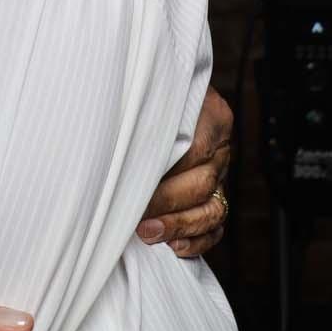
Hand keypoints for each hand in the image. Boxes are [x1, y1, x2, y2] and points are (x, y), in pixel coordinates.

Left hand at [136, 85, 232, 256]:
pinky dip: (196, 240)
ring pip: (212, 210)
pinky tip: (173, 245)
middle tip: (134, 215)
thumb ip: (142, 118)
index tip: (132, 190)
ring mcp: (220, 174)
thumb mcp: (146, 93)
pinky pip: (214, 226)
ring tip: (148, 233)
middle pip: (202, 184)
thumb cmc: (144, 90)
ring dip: (179, 226)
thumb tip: (111, 152)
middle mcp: (220, 147)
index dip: (165, 177)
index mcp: (212, 116)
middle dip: (166, 205)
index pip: (195, 152)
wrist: (157, 85)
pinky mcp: (215, 196)